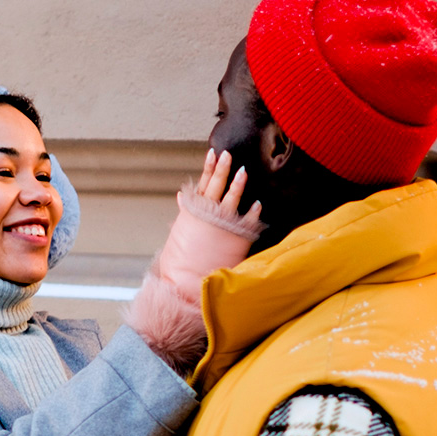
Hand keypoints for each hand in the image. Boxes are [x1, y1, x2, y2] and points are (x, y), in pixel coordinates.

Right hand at [159, 149, 263, 301]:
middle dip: (222, 168)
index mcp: (192, 212)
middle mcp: (206, 214)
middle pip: (216, 185)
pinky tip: (258, 204)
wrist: (186, 282)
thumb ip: (184, 212)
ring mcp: (221, 224)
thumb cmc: (179, 262)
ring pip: (231, 197)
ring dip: (238, 184)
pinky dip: (253, 211)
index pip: (202, 183)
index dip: (208, 168)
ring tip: (243, 170)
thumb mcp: (178, 232)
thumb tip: (181, 196)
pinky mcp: (235, 236)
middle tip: (228, 154)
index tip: (213, 153)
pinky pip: (247, 219)